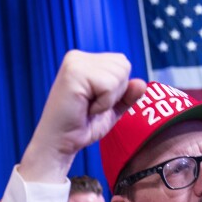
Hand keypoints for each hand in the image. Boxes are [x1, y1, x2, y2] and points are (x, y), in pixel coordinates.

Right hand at [19, 50, 146, 182]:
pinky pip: (109, 86)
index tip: (94, 103)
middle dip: (114, 93)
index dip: (117, 90)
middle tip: (91, 106)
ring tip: (87, 107)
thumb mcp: (111, 109)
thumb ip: (127, 95)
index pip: (122, 63)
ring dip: (108, 99)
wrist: (60, 144)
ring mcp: (75, 63)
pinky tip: (85, 108)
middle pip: (123, 66)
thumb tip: (141, 83)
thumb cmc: (81, 127)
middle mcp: (78, 57)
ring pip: (118, 74)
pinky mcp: (74, 73)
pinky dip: (103, 103)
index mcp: (85, 61)